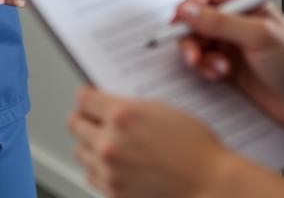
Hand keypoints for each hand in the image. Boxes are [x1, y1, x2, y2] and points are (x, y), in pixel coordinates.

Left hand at [68, 87, 233, 197]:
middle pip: (75, 124)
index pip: (83, 98)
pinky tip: (112, 162)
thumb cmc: (194, 146)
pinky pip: (91, 175)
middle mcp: (110, 143)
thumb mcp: (160, 109)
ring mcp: (110, 171)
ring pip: (80, 151)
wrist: (208, 183)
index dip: (87, 95)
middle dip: (85, 117)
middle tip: (93, 116)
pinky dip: (97, 167)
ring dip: (89, 143)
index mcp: (122, 115)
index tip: (90, 96)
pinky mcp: (114, 194)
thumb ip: (129, 106)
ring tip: (104, 140)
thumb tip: (108, 104)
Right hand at [175, 0, 283, 130]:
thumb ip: (222, 22)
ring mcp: (230, 47)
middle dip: (189, 37)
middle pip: (196, 21)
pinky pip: (203, 65)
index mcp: (245, 5)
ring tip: (216, 69)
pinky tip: (220, 76)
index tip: (179, 21)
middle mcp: (235, 23)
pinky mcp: (227, 70)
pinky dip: (205, 70)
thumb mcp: (259, 36)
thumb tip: (188, 11)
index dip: (190, 6)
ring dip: (199, 57)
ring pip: (197, 44)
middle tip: (191, 55)